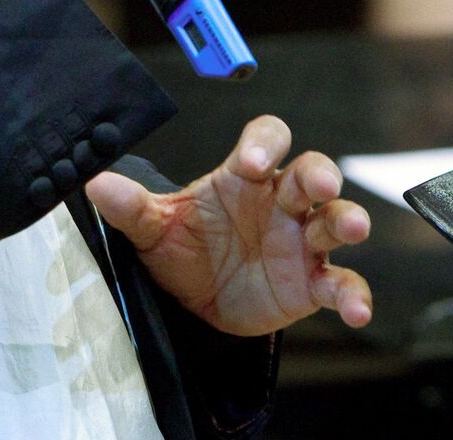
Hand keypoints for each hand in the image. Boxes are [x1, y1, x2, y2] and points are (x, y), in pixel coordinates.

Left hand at [84, 115, 372, 336]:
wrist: (194, 304)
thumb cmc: (183, 249)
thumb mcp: (154, 229)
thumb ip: (131, 208)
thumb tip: (95, 184)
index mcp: (244, 177)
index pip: (266, 139)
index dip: (265, 143)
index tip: (254, 160)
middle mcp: (279, 202)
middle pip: (311, 172)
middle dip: (319, 174)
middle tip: (319, 184)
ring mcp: (300, 241)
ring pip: (335, 220)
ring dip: (347, 220)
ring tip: (353, 228)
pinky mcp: (311, 283)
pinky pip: (341, 283)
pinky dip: (354, 295)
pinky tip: (357, 312)